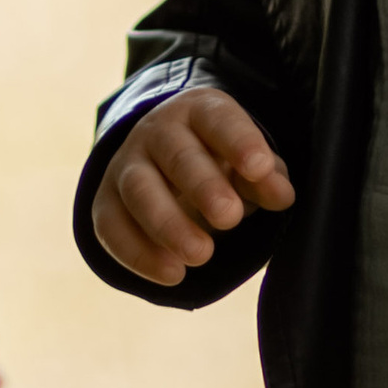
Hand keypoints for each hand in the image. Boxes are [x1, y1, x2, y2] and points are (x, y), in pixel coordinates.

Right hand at [92, 90, 295, 285]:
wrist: (165, 163)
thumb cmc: (221, 163)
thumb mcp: (248, 164)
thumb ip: (265, 178)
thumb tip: (282, 196)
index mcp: (200, 112)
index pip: (218, 119)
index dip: (238, 141)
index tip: (259, 167)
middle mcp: (157, 131)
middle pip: (176, 154)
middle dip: (202, 185)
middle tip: (229, 217)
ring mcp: (126, 164)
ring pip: (139, 189)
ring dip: (168, 224)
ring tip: (202, 255)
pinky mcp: (105, 201)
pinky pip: (112, 227)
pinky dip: (139, 254)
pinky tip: (173, 275)